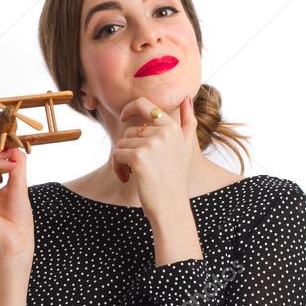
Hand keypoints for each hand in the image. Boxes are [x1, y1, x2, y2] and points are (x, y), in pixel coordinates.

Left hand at [111, 95, 196, 220]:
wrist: (171, 207)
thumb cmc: (176, 180)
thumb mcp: (186, 148)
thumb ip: (188, 122)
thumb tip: (186, 99)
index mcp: (173, 127)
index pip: (145, 104)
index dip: (130, 108)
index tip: (123, 116)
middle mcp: (164, 132)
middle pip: (130, 130)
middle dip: (128, 148)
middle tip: (136, 166)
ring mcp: (151, 143)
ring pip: (122, 143)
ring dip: (123, 160)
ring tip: (134, 175)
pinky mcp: (139, 157)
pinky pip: (117, 155)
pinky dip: (118, 168)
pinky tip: (128, 179)